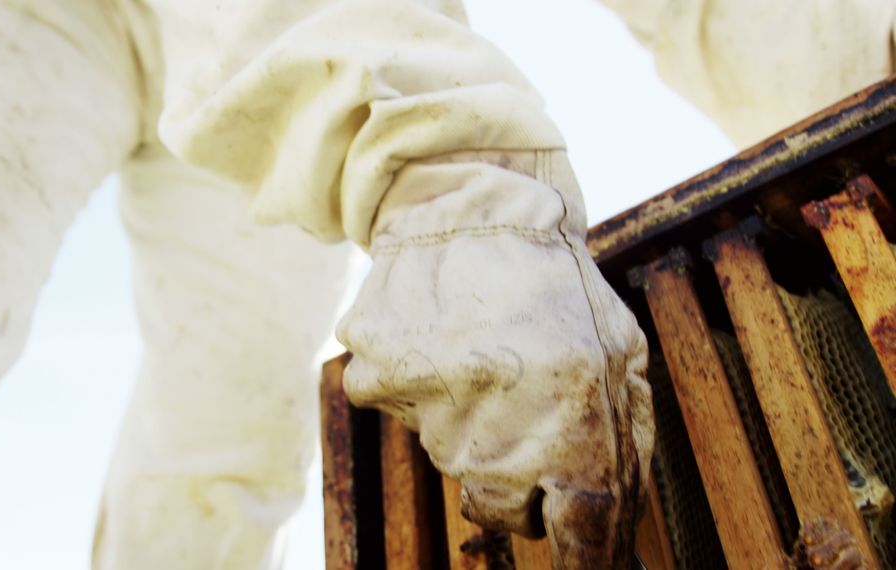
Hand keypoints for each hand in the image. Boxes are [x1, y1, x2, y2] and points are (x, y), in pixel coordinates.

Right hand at [336, 154, 653, 567]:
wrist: (469, 205)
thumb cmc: (553, 282)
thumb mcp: (619, 350)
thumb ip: (624, 439)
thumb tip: (613, 522)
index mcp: (573, 418)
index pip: (583, 531)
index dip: (587, 558)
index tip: (587, 564)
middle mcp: (496, 427)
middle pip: (503, 514)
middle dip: (519, 484)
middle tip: (523, 418)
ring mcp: (427, 407)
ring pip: (451, 462)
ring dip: (470, 427)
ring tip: (481, 358)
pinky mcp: (374, 382)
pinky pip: (402, 415)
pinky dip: (419, 390)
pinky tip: (438, 344)